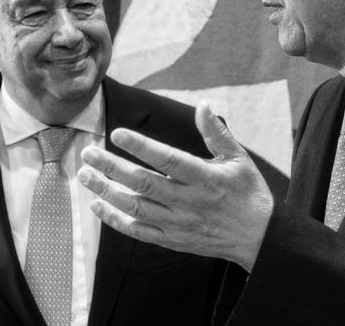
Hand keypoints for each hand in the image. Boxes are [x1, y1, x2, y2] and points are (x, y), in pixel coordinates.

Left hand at [78, 103, 273, 269]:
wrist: (259, 238)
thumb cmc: (248, 193)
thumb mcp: (239, 159)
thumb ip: (217, 133)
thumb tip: (203, 104)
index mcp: (206, 179)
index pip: (169, 160)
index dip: (142, 147)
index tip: (117, 133)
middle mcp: (189, 202)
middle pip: (143, 184)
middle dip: (112, 167)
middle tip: (88, 153)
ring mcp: (178, 223)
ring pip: (135, 208)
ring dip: (107, 191)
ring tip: (85, 175)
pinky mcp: (172, 239)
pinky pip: (138, 231)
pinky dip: (115, 219)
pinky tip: (97, 204)